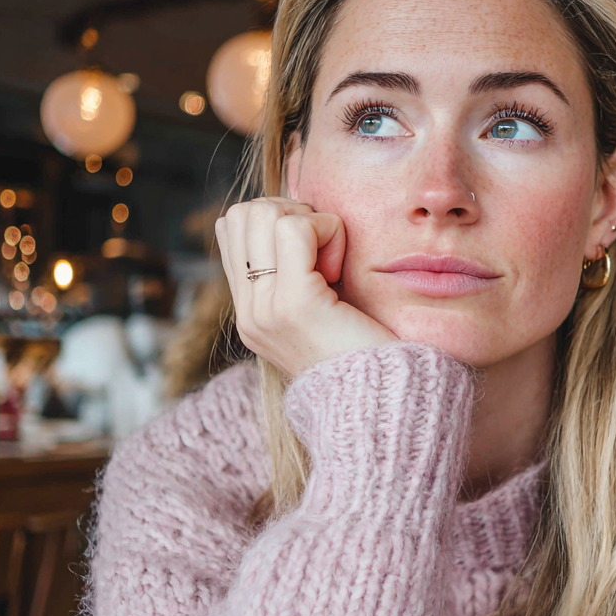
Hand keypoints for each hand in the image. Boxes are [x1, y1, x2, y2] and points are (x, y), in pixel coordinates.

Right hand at [215, 197, 396, 377]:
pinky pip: (296, 229)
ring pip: (262, 213)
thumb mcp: (325, 311)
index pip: (232, 229)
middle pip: (241, 214)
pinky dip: (329, 231)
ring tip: (333, 264)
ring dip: (310, 221)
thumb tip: (302, 219)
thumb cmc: (370, 353)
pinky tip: (341, 271)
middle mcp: (250, 312)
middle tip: (325, 252)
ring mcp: (265, 309)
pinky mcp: (294, 303)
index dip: (276, 219)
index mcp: (252, 313)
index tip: (315, 251)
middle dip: (290, 212)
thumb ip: (302, 275)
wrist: (383, 403)